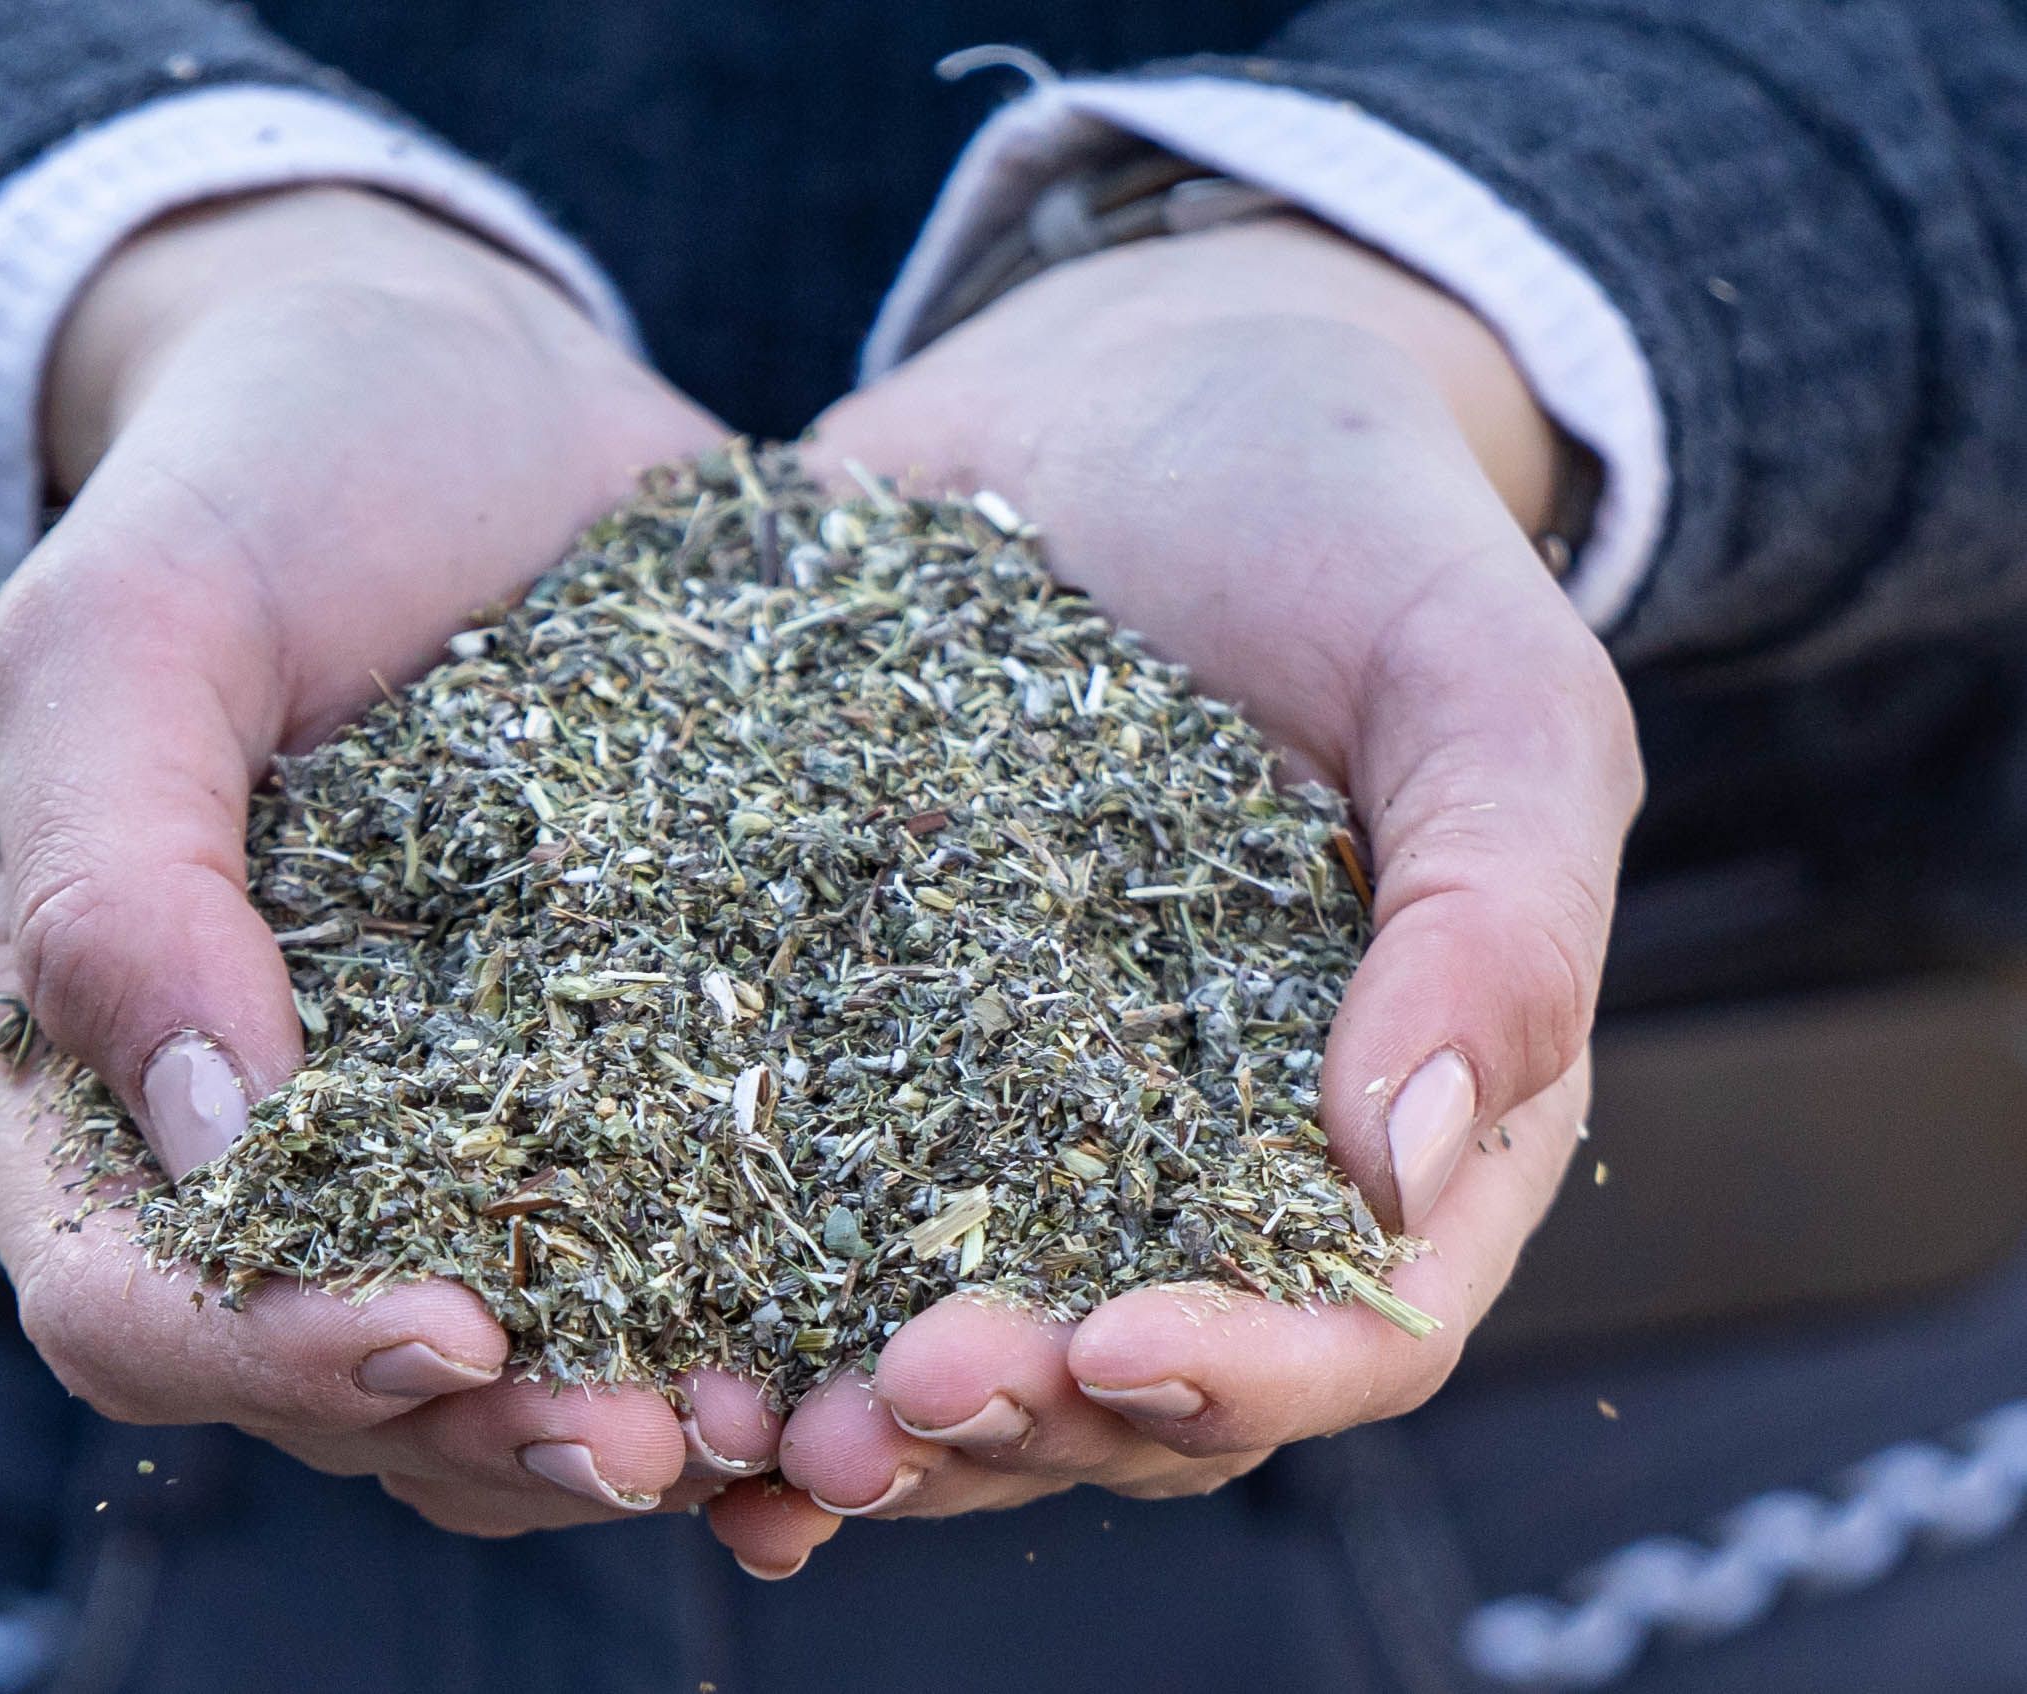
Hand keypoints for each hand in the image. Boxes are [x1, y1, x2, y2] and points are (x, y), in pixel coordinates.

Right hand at [0, 186, 777, 1534]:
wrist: (448, 397)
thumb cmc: (253, 488)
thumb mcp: (135, 623)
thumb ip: (115, 864)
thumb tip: (203, 1132)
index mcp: (85, 1077)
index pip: (130, 1303)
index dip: (271, 1354)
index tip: (449, 1327)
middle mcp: (266, 1150)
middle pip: (347, 1388)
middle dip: (506, 1434)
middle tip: (677, 1441)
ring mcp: (454, 1130)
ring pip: (526, 1362)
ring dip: (657, 1416)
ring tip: (811, 1419)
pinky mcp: (617, 1079)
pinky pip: (677, 1249)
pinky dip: (765, 1317)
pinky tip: (878, 1345)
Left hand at [706, 218, 1640, 1574]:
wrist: (1135, 380)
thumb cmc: (1347, 518)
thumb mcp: (1478, 675)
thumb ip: (1501, 908)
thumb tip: (1405, 1162)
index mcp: (1380, 1116)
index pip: (1348, 1328)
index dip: (1244, 1380)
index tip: (1113, 1348)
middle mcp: (1183, 1155)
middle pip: (1115, 1385)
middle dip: (1005, 1426)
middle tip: (877, 1405)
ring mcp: (998, 1108)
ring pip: (933, 1337)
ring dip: (846, 1416)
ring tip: (736, 1425)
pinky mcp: (841, 1030)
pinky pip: (777, 1201)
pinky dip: (714, 1295)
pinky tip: (625, 1337)